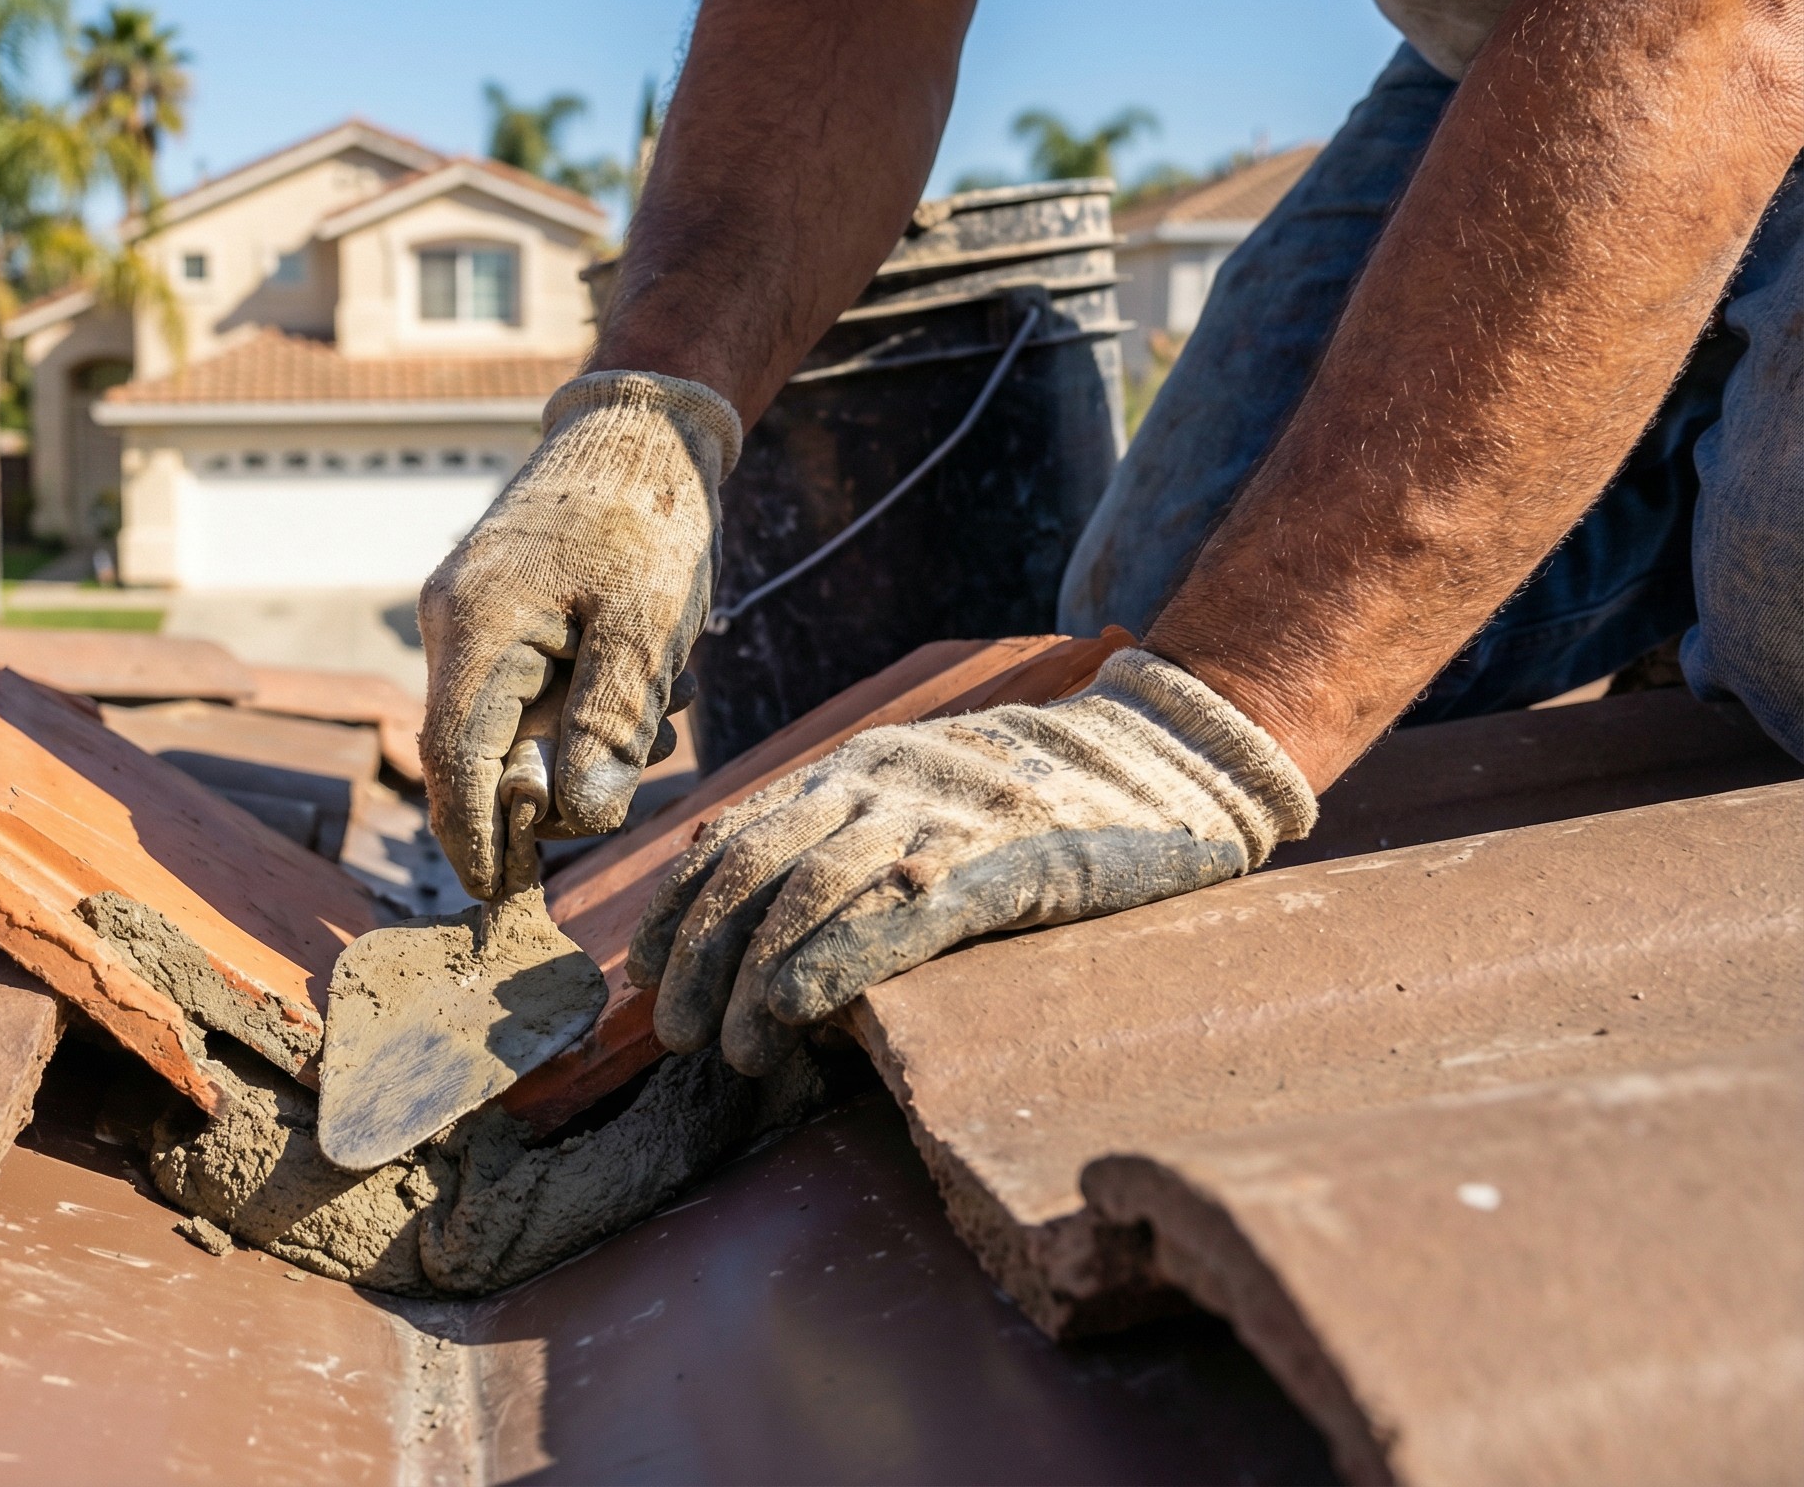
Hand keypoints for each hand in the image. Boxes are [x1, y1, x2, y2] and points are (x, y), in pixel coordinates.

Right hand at [419, 371, 742, 899]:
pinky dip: (582, 702)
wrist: (650, 421)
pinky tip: (651, 675)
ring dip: (581, 740)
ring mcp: (472, 612)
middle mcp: (454, 621)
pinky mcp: (500, 607)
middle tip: (627, 786)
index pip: (452, 762)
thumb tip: (571, 822)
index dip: (473, 839)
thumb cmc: (652, 517)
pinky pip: (526, 685)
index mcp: (476, 626)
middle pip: (476, 750)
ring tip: (665, 702)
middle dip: (546, 789)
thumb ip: (606, 730)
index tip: (499, 898)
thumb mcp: (646, 631)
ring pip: (508, 721)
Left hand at [628, 649, 1317, 1073]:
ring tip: (734, 1052)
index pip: (732, 836)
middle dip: (697, 960)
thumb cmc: (1042, 799)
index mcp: (857, 769)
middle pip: (753, 870)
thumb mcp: (925, 791)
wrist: (1170, 759)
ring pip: (809, 893)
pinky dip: (836, 960)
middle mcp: (883, 783)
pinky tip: (798, 1007)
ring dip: (754, 982)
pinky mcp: (1006, 862)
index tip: (641, 975)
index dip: (674, 912)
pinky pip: (902, 912)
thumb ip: (844, 833)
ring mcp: (942, 818)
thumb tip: (752, 906)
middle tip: (673, 1036)